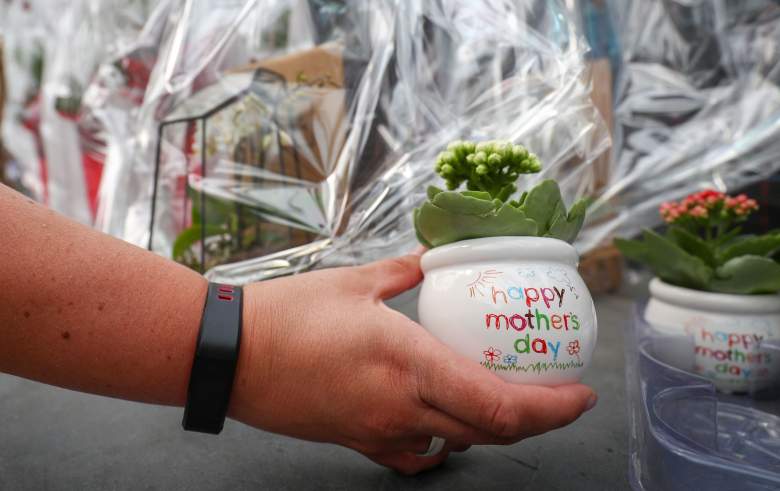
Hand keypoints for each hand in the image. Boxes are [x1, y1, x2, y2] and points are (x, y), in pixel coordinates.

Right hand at [228, 253, 595, 473]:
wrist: (232, 357)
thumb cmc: (288, 316)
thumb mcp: (356, 281)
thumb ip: (407, 269)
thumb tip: (437, 254)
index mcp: (409, 362)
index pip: (500, 405)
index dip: (552, 408)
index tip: (581, 395)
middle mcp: (402, 407)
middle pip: (491, 432)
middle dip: (537, 418)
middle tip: (558, 394)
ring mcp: (381, 431)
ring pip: (459, 443)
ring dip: (492, 426)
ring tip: (507, 397)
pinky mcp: (360, 442)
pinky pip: (418, 454)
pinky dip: (444, 441)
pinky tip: (443, 422)